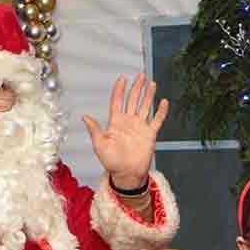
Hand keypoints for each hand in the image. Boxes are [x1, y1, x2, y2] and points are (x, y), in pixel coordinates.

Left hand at [82, 73, 168, 188]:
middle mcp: (128, 122)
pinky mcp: (150, 134)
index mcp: (115, 122)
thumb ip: (95, 129)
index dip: (120, 90)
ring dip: (148, 95)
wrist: (127, 174)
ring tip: (151, 84)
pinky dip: (160, 111)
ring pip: (145, 107)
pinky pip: (156, 120)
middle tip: (140, 76)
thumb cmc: (111, 162)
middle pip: (133, 100)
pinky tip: (163, 102)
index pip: (118, 101)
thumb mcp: (99, 145)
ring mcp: (140, 127)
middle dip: (137, 87)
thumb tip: (85, 117)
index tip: (122, 78)